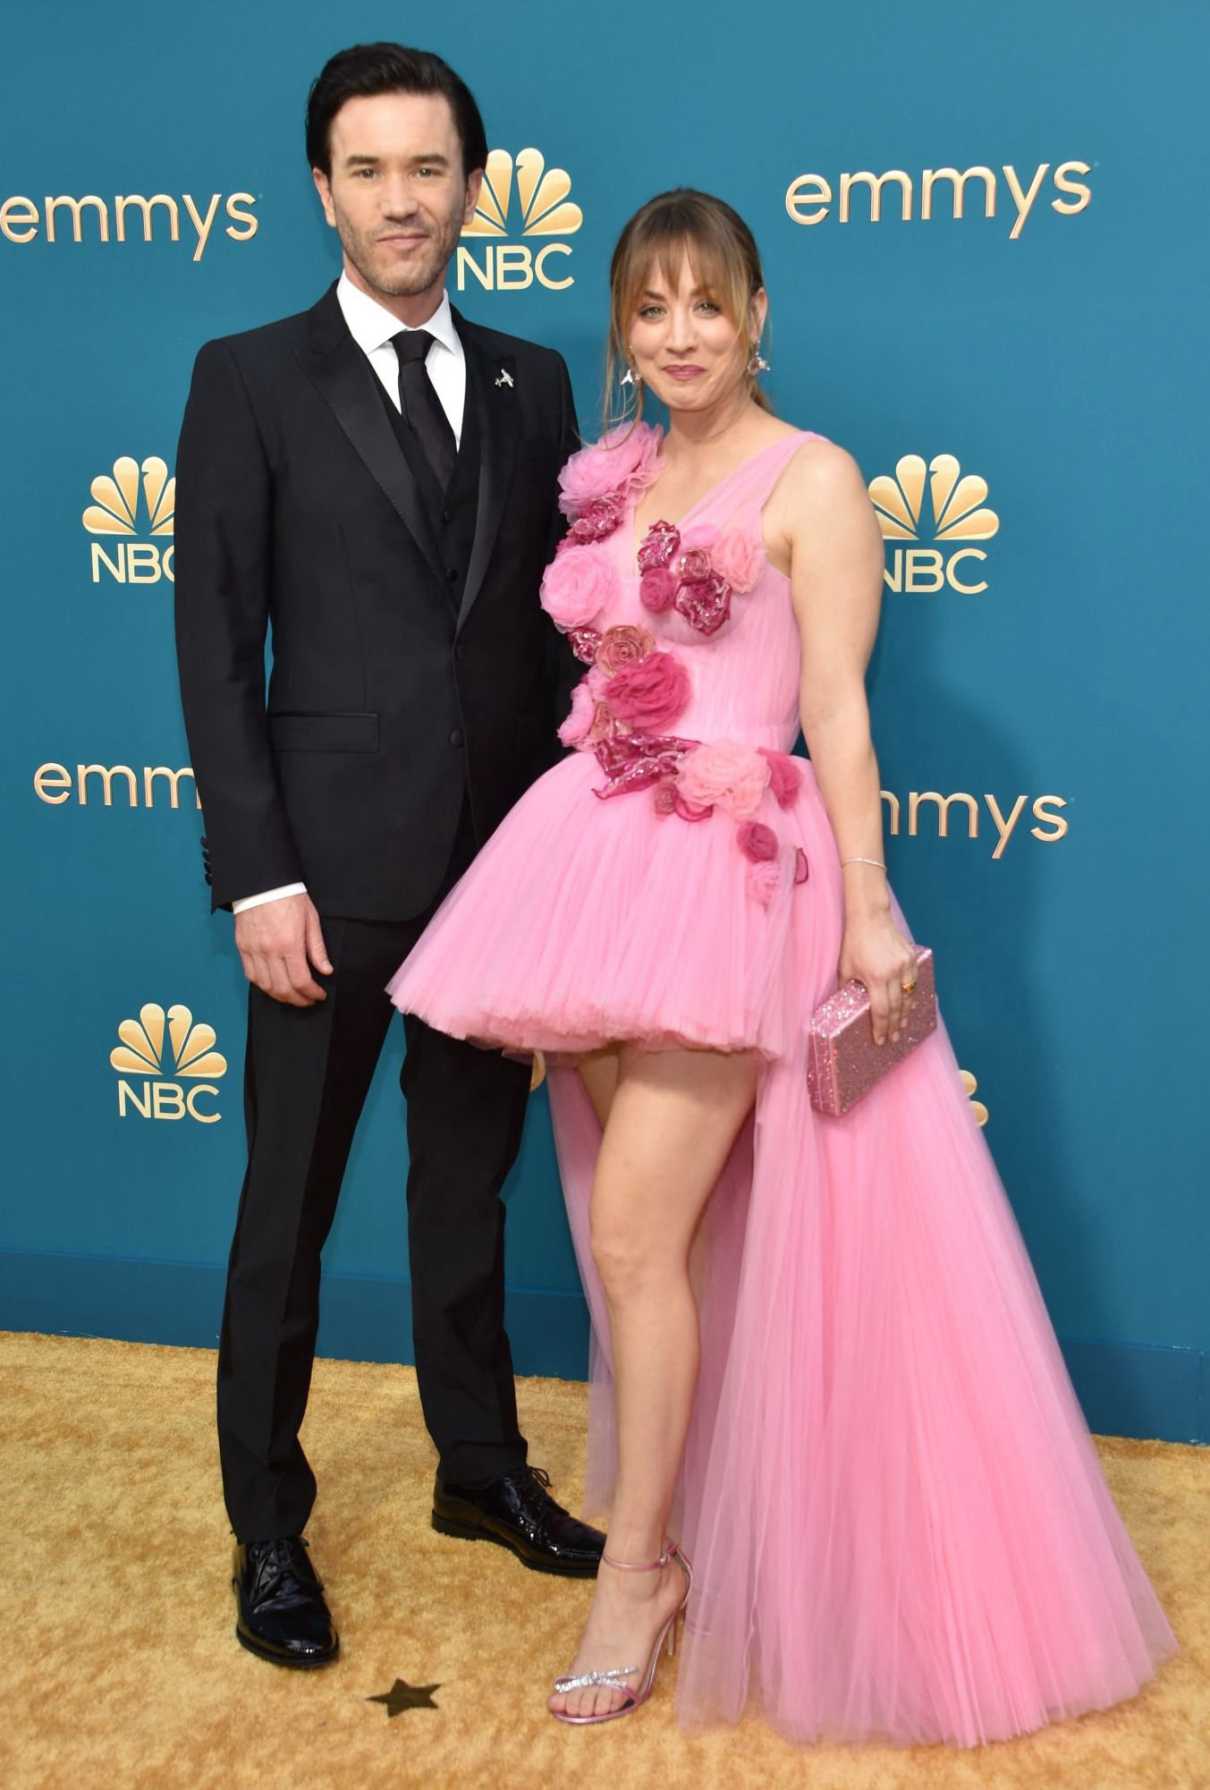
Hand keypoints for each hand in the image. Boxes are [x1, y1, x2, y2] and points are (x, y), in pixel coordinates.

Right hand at [234, 893, 332, 1006]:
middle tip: (308, 1000)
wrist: (261, 882)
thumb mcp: (311, 919)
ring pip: (265, 986)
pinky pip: (251, 975)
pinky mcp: (242, 947)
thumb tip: (326, 970)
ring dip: (280, 996)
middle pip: (283, 989)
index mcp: (289, 944)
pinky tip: (273, 985)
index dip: (312, 993)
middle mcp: (269, 951)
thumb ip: (317, 948)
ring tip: (292, 995)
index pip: (301, 980)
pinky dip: (263, 985)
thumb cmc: (289, 897)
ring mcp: (253, 950)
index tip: (319, 995)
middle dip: (298, 1000)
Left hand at [838, 914, 917, 1045]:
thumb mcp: (845, 968)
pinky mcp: (912, 957)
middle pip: (898, 1007)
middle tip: (895, 1038)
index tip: (881, 1040)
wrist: (870, 917)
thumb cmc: (854, 942)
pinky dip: (912, 994)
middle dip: (895, 1025)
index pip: (881, 1011)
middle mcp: (894, 973)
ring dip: (906, 1012)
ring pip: (909, 996)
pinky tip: (910, 1003)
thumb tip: (849, 1005)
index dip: (882, 1028)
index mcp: (876, 978)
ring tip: (903, 1025)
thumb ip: (848, 988)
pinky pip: (914, 981)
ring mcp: (906, 965)